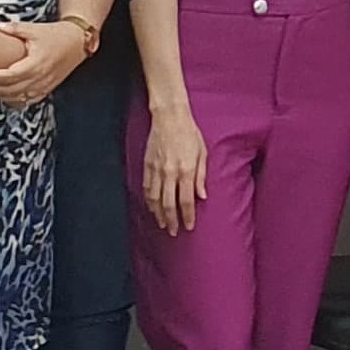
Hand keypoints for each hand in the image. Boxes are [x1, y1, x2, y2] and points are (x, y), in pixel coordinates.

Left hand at [0, 22, 86, 106]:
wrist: (77, 42)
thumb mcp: (35, 29)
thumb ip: (15, 28)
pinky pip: (28, 101)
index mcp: (36, 62)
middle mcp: (41, 77)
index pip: (10, 75)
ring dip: (2, 94)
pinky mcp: (47, 89)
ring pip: (19, 98)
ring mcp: (45, 85)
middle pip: (11, 89)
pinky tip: (6, 94)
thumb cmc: (56, 35)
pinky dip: (15, 100)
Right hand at [141, 105, 208, 235]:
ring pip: (155, 199)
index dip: (187, 216)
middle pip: (169, 204)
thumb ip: (201, 176)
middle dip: (172, 220)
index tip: (188, 227)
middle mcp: (170, 173)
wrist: (169, 118)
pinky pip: (147, 188)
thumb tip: (202, 196)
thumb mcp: (203, 153)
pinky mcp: (147, 165)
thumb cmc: (190, 133)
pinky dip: (149, 200)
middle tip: (174, 232)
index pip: (186, 201)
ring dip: (158, 214)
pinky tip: (152, 207)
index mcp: (186, 170)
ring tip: (162, 224)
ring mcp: (156, 170)